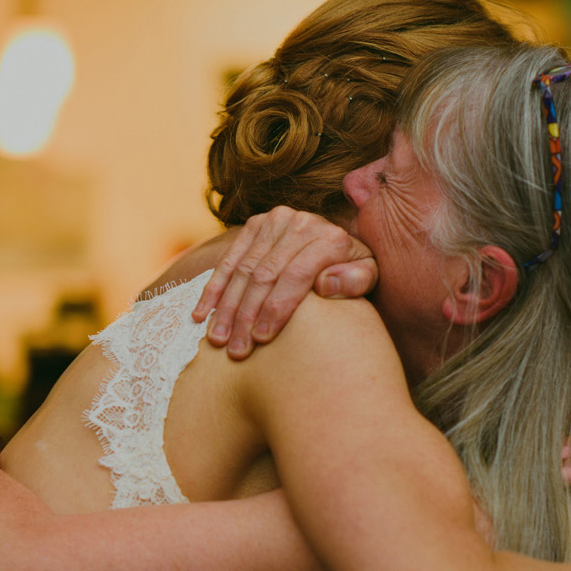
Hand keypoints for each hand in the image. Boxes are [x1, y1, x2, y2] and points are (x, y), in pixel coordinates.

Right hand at [191, 206, 376, 358]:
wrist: (341, 243)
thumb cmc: (353, 272)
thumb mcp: (369, 276)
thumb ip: (356, 280)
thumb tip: (326, 283)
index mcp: (330, 237)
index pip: (295, 276)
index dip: (276, 310)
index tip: (261, 340)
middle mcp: (301, 222)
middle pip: (265, 275)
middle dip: (247, 316)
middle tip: (236, 350)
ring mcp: (275, 221)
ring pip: (244, 269)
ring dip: (226, 307)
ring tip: (217, 339)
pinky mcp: (255, 224)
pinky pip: (229, 259)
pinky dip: (213, 288)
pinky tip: (201, 314)